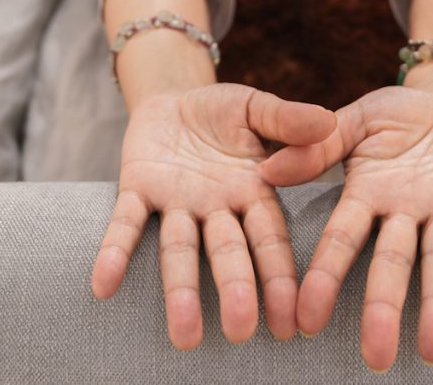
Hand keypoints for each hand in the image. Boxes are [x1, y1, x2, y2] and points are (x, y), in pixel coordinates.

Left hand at [91, 83, 335, 349]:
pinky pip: (126, 224)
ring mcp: (175, 203)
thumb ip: (286, 119)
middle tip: (240, 331)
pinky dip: (114, 253)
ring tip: (184, 335)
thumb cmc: (223, 111)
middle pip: (226, 252)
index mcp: (253, 192)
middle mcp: (215, 208)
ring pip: (179, 249)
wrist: (171, 98)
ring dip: (180, 291)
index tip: (292, 321)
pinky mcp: (136, 189)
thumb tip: (329, 121)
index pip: (270, 239)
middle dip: (234, 290)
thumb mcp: (256, 108)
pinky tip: (103, 285)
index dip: (280, 277)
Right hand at [259, 86, 432, 371]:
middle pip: (392, 263)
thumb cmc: (393, 116)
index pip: (343, 242)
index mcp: (367, 196)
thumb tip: (266, 171)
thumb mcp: (352, 122)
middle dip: (384, 308)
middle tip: (376, 358)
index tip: (307, 321)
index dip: (326, 279)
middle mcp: (405, 211)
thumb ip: (317, 145)